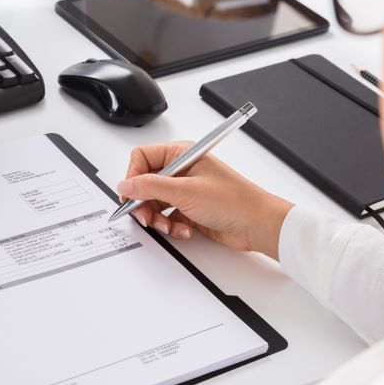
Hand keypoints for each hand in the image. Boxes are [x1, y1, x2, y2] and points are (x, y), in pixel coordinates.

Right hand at [116, 142, 293, 259]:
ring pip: (154, 203)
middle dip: (144, 203)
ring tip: (169, 226)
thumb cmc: (234, 200)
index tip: (130, 195)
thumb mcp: (185, 191)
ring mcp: (185, 191)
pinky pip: (167, 217)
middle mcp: (182, 170)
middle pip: (145, 184)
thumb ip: (150, 186)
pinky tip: (184, 230)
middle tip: (147, 217)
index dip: (133, 176)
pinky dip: (171, 226)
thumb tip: (125, 185)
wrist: (257, 225)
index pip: (142, 158)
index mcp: (181, 154)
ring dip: (158, 218)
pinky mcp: (189, 209)